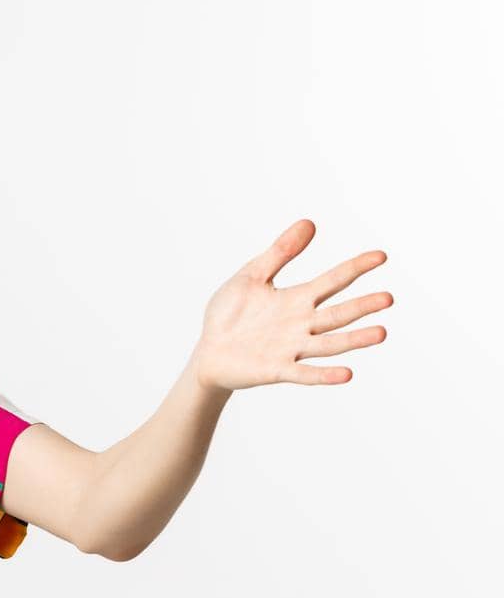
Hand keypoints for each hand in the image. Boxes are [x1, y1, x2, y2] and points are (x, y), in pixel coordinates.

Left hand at [191, 219, 393, 392]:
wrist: (209, 352)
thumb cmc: (230, 314)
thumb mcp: (252, 277)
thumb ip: (280, 253)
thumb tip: (309, 223)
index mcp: (296, 300)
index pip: (333, 281)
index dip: (355, 268)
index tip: (381, 256)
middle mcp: (301, 324)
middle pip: (338, 314)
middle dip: (362, 306)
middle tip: (388, 298)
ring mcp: (291, 348)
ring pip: (328, 344)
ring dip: (354, 340)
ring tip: (381, 333)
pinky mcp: (276, 369)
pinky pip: (304, 373)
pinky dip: (323, 375)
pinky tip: (346, 374)